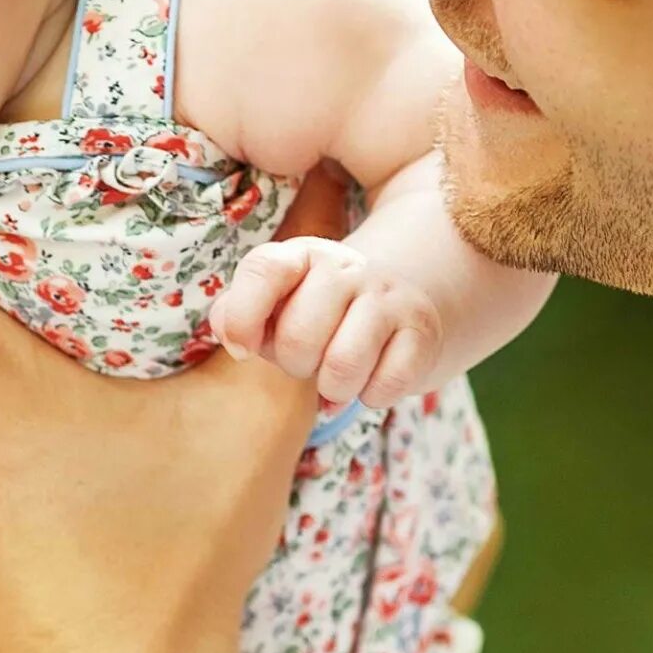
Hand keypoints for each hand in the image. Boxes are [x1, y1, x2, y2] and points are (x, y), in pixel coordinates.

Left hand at [214, 237, 442, 408]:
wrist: (401, 302)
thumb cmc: (319, 313)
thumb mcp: (275, 305)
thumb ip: (237, 314)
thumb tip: (230, 333)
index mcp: (302, 255)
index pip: (264, 269)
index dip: (244, 317)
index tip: (243, 349)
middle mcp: (347, 267)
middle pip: (299, 338)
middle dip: (296, 365)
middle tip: (310, 359)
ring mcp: (389, 297)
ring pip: (343, 366)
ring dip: (335, 388)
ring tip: (339, 375)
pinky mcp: (423, 330)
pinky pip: (386, 386)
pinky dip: (373, 396)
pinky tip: (373, 378)